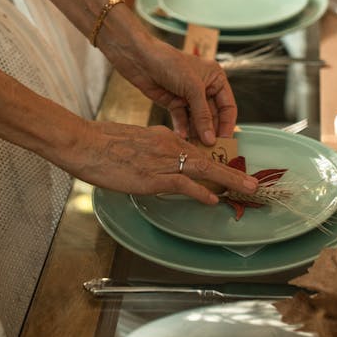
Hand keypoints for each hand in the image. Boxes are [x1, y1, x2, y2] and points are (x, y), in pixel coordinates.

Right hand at [77, 121, 255, 204]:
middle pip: (207, 159)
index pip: (193, 149)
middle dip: (231, 172)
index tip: (225, 172)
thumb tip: (151, 164)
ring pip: (204, 169)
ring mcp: (163, 160)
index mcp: (162, 136)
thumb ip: (146, 151)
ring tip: (247, 189)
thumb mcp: (130, 142)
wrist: (85, 143)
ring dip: (228, 181)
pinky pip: (185, 184)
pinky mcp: (154, 176)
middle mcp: (168, 145)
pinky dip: (201, 192)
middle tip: (251, 182)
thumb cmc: (100, 144)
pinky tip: (213, 200)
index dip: (212, 162)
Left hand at [115, 37, 236, 145]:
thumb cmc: (169, 63)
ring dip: (197, 133)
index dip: (227, 125)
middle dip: (211, 132)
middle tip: (210, 150)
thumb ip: (203, 115)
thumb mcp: (192, 88)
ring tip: (196, 148)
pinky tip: (182, 138)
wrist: (140, 58)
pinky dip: (182, 128)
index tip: (224, 142)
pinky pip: (182, 119)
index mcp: (216, 78)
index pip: (228, 106)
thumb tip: (211, 139)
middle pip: (213, 116)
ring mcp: (188, 96)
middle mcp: (204, 87)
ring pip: (197, 120)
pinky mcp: (173, 102)